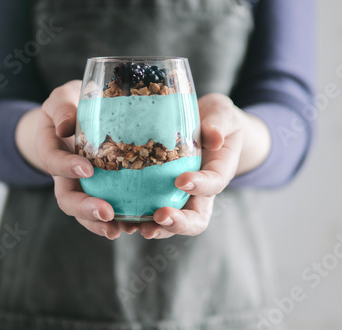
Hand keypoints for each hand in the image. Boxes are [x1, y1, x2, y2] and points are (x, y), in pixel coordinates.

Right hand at [16, 81, 137, 238]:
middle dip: (85, 209)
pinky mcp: (102, 190)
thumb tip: (66, 127)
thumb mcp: (62, 99)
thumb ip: (62, 109)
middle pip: (68, 199)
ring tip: (121, 230)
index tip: (87, 169)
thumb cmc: (70, 105)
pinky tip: (136, 224)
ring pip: (86, 212)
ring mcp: (83, 186)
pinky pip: (107, 209)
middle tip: (107, 212)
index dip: (67, 168)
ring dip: (102, 224)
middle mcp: (65, 175)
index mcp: (52, 150)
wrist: (78, 116)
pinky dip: (119, 220)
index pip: (53, 162)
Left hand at [138, 93, 270, 238]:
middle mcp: (200, 192)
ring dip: (155, 227)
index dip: (200, 186)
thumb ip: (220, 123)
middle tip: (160, 217)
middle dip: (178, 223)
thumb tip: (214, 137)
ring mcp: (179, 196)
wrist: (205, 125)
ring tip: (137, 227)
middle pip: (195, 219)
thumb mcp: (222, 114)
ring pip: (171, 221)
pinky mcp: (160, 192)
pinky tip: (119, 217)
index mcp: (218, 172)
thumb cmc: (217, 120)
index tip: (181, 181)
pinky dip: (136, 217)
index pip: (213, 184)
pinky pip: (150, 210)